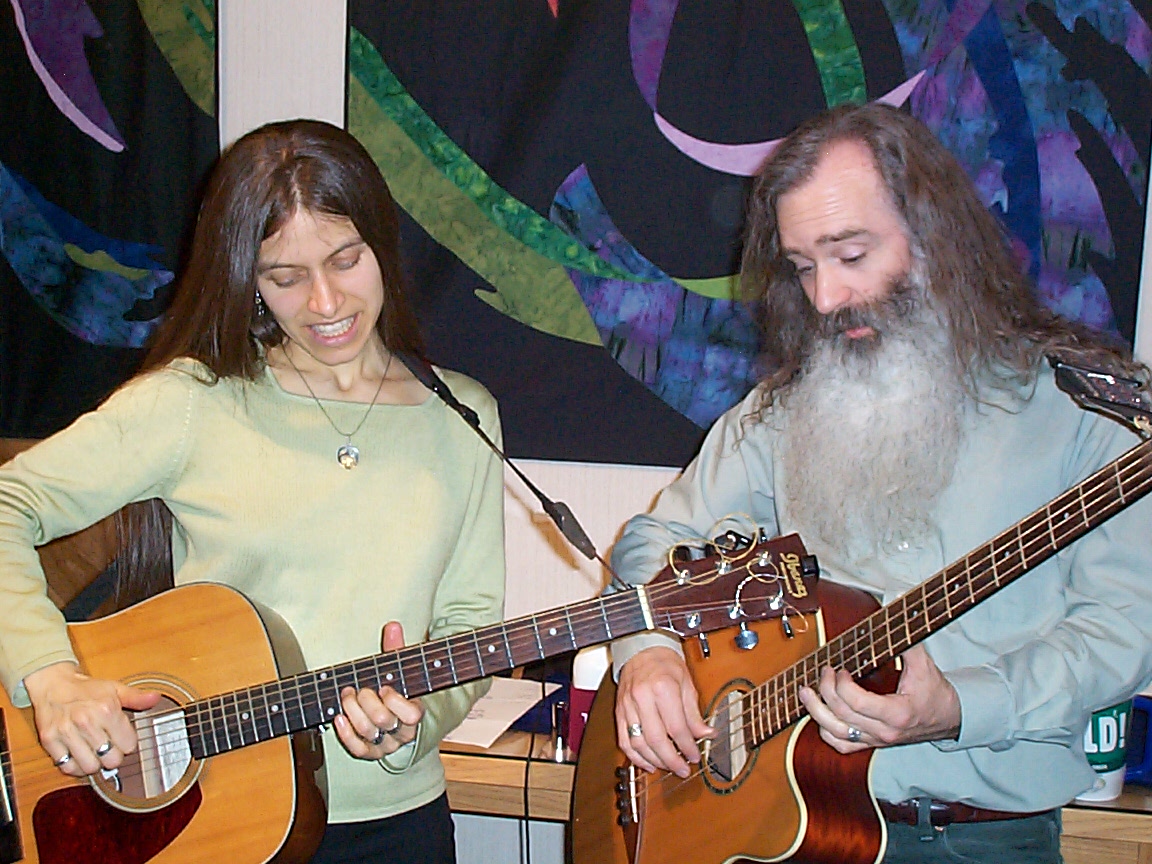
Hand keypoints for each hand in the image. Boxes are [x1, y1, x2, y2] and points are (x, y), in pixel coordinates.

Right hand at [24, 661, 160, 775]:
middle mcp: (86, 721)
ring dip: (95, 764)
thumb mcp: (114, 689)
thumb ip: (136, 697)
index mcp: (106, 709)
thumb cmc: (87, 689)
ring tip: (95, 754)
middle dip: (114, 757)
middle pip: (111, 759)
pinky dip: (75, 767)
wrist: (53, 684)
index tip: (123, 738)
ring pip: (90, 767)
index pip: (128, 745)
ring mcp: (66, 732)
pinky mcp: (49, 741)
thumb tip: (155, 698)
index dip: (128, 743)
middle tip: (110, 748)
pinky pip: (67, 767)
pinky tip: (80, 757)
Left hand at [334, 622, 423, 759]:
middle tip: (360, 688)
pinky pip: (358, 749)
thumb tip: (392, 625)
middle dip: (367, 701)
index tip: (384, 687)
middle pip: (384, 720)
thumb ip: (397, 649)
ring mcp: (387, 744)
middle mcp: (403, 731)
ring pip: (368, 732)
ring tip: (347, 695)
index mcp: (416, 711)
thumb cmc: (400, 689)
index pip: (412, 714)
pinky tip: (339, 716)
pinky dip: (346, 733)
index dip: (396, 701)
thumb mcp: (400, 669)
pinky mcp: (371, 752)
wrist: (401, 720)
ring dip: (353, 711)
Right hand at [615, 646, 713, 777]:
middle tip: (683, 769)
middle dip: (671, 760)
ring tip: (668, 767)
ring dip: (654, 761)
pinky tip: (648, 764)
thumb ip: (694, 713)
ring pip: (638, 743)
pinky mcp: (619, 712)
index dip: (687, 746)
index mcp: (662, 688)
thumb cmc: (665, 664)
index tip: (695, 756)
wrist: (641, 651)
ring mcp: (628, 706)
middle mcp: (642, 697)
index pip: (676, 727)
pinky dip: (635, 757)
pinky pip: (624, 741)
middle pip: (656, 739)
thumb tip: (706, 734)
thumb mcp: (686, 684)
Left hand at [797, 644, 960, 753]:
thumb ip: (906, 640)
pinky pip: (842, 745)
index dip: (841, 684)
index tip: (841, 668)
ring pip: (837, 734)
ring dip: (816, 712)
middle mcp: (884, 732)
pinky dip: (826, 731)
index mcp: (896, 714)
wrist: (949, 719)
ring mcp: (876, 740)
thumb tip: (894, 609)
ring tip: (805, 692)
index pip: (856, 703)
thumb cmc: (935, 692)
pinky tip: (819, 714)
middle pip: (842, 715)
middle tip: (825, 671)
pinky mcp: (871, 743)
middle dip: (826, 690)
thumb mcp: (924, 665)